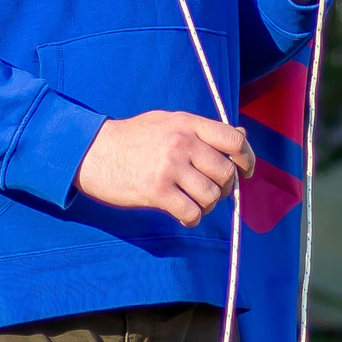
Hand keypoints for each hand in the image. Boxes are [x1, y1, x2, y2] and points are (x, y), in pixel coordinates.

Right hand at [74, 111, 255, 226]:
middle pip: (226, 172)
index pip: (233, 139)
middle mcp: (182, 142)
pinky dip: (192, 218)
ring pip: (211, 195)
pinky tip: (182, 214)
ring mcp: (170, 167)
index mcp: (188, 123)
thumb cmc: (133, 138)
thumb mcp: (169, 122)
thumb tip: (242, 137)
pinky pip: (191, 213)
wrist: (93, 152)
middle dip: (223, 188)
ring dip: (207, 205)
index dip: (247, 158)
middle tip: (209, 191)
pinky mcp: (157, 191)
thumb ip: (204, 130)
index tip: (246, 171)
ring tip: (193, 202)